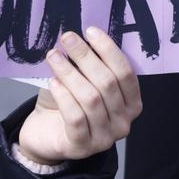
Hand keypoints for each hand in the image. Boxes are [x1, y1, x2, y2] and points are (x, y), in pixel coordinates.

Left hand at [17, 27, 141, 163]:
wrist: (46, 135)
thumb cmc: (69, 104)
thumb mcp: (85, 81)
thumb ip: (90, 64)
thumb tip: (83, 34)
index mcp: (132, 104)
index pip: (126, 73)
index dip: (109, 50)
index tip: (90, 31)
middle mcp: (123, 123)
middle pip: (107, 83)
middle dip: (86, 56)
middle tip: (67, 38)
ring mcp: (104, 138)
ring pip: (91, 99)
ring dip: (70, 73)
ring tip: (54, 57)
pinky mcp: (82, 147)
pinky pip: (75, 117)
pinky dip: (63, 96)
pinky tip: (53, 82)